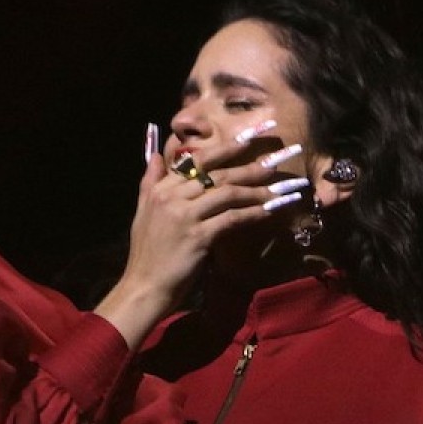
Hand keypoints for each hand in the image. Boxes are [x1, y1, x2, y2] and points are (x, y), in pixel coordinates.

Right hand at [94, 133, 305, 348]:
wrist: (144, 286)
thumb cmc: (147, 253)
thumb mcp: (142, 211)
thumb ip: (150, 180)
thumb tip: (157, 154)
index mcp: (161, 188)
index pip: (197, 159)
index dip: (226, 147)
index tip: (250, 137)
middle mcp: (172, 197)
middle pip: (218, 174)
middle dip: (250, 165)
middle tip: (276, 159)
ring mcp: (185, 216)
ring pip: (228, 193)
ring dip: (257, 190)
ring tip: (280, 186)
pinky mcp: (198, 236)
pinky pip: (232, 219)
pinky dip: (252, 213)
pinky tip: (269, 210)